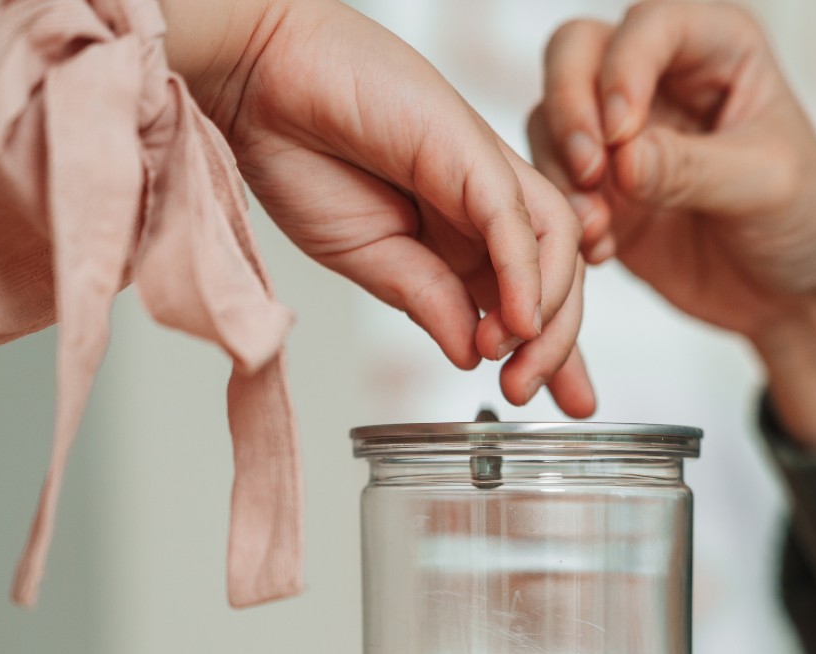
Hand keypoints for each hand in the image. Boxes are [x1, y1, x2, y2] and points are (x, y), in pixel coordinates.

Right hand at [167, 0, 592, 413]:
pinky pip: (516, 220)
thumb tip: (473, 355)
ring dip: (547, 315)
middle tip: (532, 393)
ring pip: (557, 248)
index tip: (555, 404)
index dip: (549, 351)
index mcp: (463, 234)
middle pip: (558, 278)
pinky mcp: (472, 151)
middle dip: (556, 345)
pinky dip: (523, 274)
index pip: (528, 299)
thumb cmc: (300, 157)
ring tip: (515, 361)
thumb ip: (426, 301)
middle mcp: (486, 205)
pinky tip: (515, 322)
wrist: (257, 88)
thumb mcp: (368, 259)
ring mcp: (484, 176)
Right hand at [529, 0, 815, 449]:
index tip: (622, 133)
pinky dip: (563, 212)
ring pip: (552, 117)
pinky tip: (598, 250)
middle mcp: (661, 77)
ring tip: (595, 226)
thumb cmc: (808, 220)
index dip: (625, 69)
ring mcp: (624, 133)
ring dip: (561, 170)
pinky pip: (554, 183)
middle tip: (587, 170)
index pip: (650, 25)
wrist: (797, 296)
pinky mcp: (602, 188)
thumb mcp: (766, 186)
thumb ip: (691, 168)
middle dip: (569, 106)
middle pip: (578, 52)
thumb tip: (619, 161)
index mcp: (717, 48)